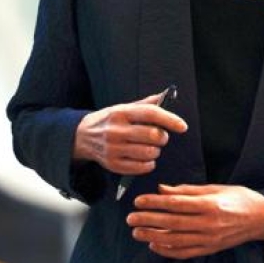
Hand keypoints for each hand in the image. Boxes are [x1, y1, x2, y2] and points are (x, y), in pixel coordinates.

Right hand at [72, 92, 187, 175]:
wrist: (81, 136)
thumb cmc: (109, 120)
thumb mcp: (123, 107)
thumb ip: (146, 103)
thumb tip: (166, 95)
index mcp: (120, 113)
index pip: (150, 114)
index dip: (170, 119)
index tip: (183, 126)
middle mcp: (115, 130)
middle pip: (152, 135)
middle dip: (163, 137)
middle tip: (161, 137)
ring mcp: (112, 149)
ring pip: (148, 153)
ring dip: (156, 151)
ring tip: (152, 148)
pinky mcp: (111, 164)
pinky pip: (140, 167)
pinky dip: (148, 164)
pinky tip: (145, 158)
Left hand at [127, 183, 263, 258]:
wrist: (262, 218)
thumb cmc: (239, 198)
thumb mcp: (216, 188)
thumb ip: (188, 190)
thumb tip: (162, 189)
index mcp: (210, 204)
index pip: (176, 204)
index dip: (155, 202)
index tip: (138, 200)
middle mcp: (209, 223)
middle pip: (171, 222)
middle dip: (148, 220)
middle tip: (130, 218)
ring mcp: (209, 238)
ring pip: (175, 240)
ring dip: (153, 236)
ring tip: (136, 232)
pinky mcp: (210, 249)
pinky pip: (184, 252)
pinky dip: (167, 250)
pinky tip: (154, 244)